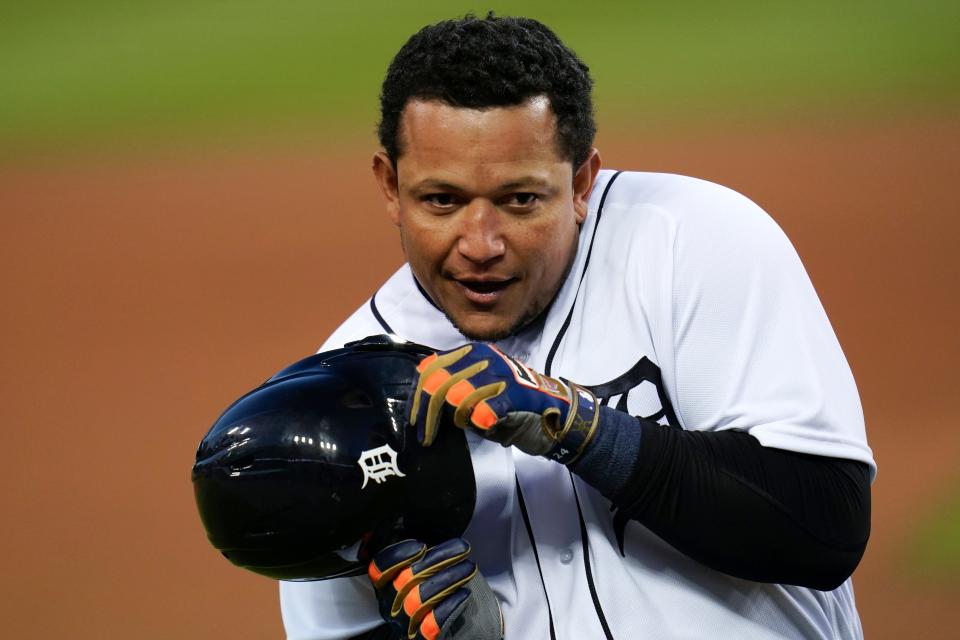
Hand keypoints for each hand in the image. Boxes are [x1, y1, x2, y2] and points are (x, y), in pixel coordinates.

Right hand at [368, 538, 502, 639]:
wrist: (433, 625)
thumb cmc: (424, 587)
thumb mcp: (413, 567)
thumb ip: (409, 551)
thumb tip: (399, 525)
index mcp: (383, 584)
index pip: (378, 569)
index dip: (397, 555)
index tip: (420, 545)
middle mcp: (389, 604)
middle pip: (407, 579)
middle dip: (438, 559)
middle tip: (462, 547)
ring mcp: (404, 622)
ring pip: (421, 598)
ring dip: (449, 578)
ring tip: (469, 566)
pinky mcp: (419, 637)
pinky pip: (431, 623)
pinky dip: (449, 605)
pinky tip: (464, 592)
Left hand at [409, 342, 599, 463]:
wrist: (558, 412)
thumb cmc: (512, 405)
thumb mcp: (476, 390)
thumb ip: (451, 390)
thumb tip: (423, 403)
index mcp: (471, 352)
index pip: (431, 368)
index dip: (417, 395)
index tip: (414, 419)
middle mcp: (483, 357)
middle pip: (438, 383)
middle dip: (426, 413)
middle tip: (423, 437)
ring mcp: (500, 375)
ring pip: (457, 396)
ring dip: (452, 420)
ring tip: (451, 435)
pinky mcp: (515, 396)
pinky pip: (485, 409)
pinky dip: (478, 420)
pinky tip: (481, 425)